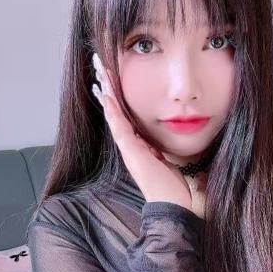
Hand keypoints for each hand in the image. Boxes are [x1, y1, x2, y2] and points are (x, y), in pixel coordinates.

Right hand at [91, 53, 203, 216]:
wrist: (172, 206)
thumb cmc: (173, 185)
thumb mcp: (169, 159)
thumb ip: (163, 147)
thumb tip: (170, 134)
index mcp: (138, 145)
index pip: (124, 114)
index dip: (117, 95)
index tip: (111, 75)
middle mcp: (130, 146)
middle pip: (115, 111)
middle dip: (107, 88)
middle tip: (99, 65)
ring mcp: (129, 150)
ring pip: (114, 116)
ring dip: (106, 94)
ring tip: (99, 73)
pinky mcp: (132, 154)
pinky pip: (119, 128)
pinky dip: (112, 112)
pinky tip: (106, 97)